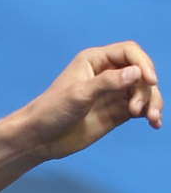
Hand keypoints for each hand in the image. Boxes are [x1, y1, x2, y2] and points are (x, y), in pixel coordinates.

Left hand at [22, 43, 161, 160]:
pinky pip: (139, 108)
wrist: (39, 139)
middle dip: (147, 88)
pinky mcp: (115, 112)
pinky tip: (154, 123)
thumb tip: (136, 73)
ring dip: (152, 102)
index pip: (129, 53)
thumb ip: (107, 83)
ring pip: (143, 91)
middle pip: (140, 72)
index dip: (143, 64)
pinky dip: (148, 113)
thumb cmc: (52, 111)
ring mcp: (113, 93)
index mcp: (96, 60)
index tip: (149, 81)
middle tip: (138, 109)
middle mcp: (108, 73)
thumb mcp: (79, 94)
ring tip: (152, 119)